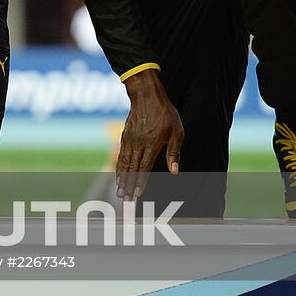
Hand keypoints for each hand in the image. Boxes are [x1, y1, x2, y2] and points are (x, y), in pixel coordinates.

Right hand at [116, 69, 183, 200]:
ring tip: (119, 192)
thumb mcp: (177, 132)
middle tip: (125, 200)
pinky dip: (119, 167)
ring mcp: (129, 140)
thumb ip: (174, 153)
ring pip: (124, 163)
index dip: (141, 182)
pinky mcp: (125, 136)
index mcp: (152, 144)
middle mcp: (138, 143)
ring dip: (122, 179)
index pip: (144, 168)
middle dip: (129, 186)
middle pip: (132, 169)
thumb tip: (174, 172)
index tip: (138, 195)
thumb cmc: (165, 113)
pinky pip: (121, 155)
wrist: (146, 95)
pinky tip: (119, 175)